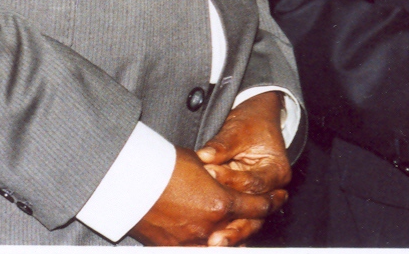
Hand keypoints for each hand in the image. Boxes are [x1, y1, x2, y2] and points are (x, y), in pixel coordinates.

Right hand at [130, 147, 277, 245]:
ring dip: (231, 238)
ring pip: (221, 246)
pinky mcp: (170, 247)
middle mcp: (209, 227)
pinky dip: (205, 245)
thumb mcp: (199, 163)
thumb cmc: (162, 164)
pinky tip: (210, 241)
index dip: (271, 202)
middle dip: (255, 223)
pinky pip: (194, 250)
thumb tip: (222, 177)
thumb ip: (217, 176)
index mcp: (220, 203)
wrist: (129, 179)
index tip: (279, 198)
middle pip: (243, 230)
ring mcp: (189, 241)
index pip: (256, 207)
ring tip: (235, 232)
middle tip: (263, 215)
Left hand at [196, 92, 290, 245]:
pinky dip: (225, 229)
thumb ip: (222, 145)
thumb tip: (205, 156)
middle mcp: (272, 190)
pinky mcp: (245, 204)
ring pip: (248, 223)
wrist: (255, 122)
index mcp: (276, 170)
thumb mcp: (239, 129)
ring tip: (213, 243)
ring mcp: (258, 199)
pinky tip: (210, 241)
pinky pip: (237, 220)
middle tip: (215, 236)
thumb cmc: (250, 124)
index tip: (209, 172)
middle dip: (235, 225)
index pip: (253, 182)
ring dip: (231, 234)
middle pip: (256, 213)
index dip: (231, 178)